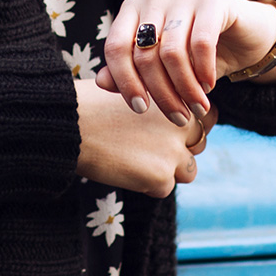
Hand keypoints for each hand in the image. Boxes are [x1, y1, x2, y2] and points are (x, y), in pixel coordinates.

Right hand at [75, 78, 201, 197]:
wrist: (69, 123)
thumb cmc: (92, 103)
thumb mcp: (133, 87)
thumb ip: (159, 100)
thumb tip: (173, 115)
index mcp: (178, 98)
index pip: (206, 116)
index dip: (189, 125)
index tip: (170, 129)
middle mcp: (183, 123)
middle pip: (200, 144)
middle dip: (180, 149)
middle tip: (148, 147)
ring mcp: (174, 151)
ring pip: (187, 171)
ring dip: (167, 169)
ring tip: (134, 158)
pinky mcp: (161, 176)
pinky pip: (164, 188)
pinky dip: (146, 183)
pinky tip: (123, 167)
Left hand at [96, 0, 275, 124]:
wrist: (244, 35)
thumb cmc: (195, 54)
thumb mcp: (161, 67)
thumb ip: (130, 72)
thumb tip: (101, 82)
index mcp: (133, 8)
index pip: (115, 48)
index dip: (125, 82)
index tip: (141, 110)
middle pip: (144, 54)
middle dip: (161, 93)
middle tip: (178, 118)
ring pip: (172, 52)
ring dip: (185, 89)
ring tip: (196, 108)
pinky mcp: (213, 0)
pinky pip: (201, 42)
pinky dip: (204, 71)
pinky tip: (209, 86)